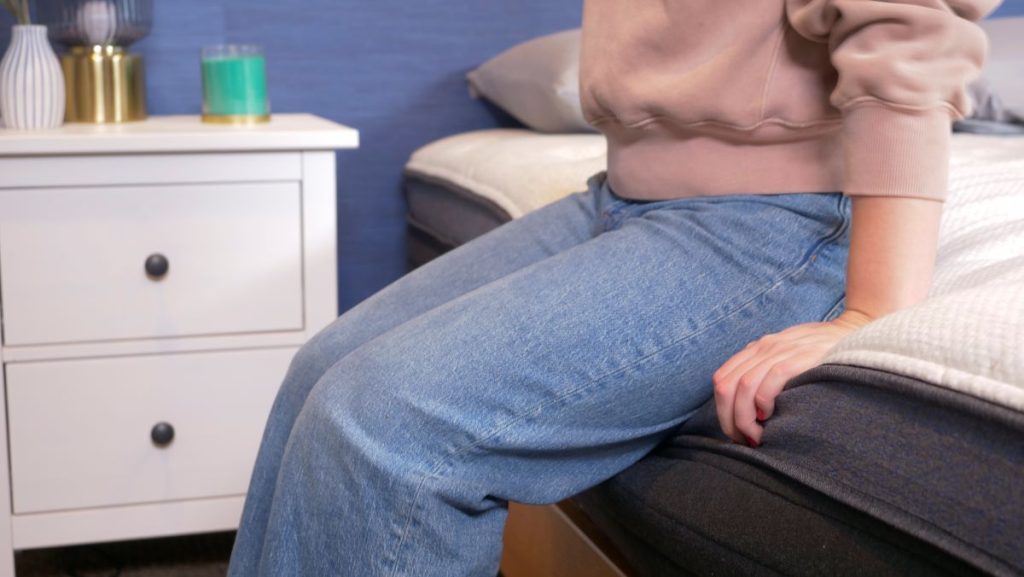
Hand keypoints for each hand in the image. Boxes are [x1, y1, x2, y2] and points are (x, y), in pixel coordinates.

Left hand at [712, 310, 872, 446]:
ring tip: (758, 435)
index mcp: (756, 350)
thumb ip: (765, 374)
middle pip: (726, 386)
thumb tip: (748, 412)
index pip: (721, 380)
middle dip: (730, 419)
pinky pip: (771, 379)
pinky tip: (772, 415)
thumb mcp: (786, 359)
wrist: (856, 331)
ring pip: (744, 386)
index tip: (735, 433)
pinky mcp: (802, 356)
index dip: (722, 411)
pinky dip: (764, 402)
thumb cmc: (821, 355)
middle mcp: (764, 347)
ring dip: (745, 418)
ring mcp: (782, 350)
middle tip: (744, 440)